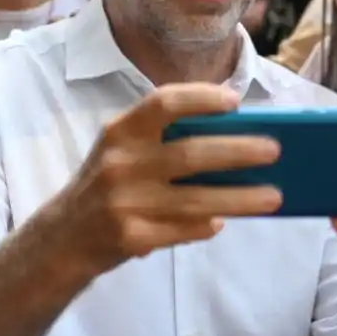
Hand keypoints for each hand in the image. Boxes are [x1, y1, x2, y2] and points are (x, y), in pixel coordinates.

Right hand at [53, 84, 281, 274]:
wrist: (62, 237)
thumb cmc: (106, 183)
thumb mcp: (122, 150)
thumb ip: (162, 139)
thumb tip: (231, 134)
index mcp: (120, 131)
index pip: (163, 102)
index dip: (201, 98)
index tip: (235, 101)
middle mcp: (121, 163)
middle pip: (191, 154)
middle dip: (239, 151)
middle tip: (274, 150)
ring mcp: (125, 203)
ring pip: (197, 200)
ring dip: (241, 198)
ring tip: (274, 196)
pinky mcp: (132, 237)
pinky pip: (183, 229)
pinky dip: (207, 224)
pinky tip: (224, 221)